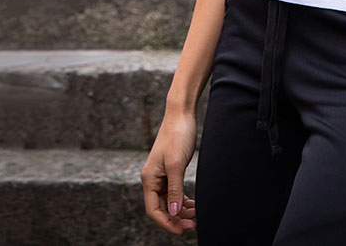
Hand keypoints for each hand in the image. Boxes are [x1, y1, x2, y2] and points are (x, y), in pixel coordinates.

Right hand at [140, 108, 198, 235]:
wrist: (181, 114)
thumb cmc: (177, 135)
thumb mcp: (177, 164)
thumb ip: (175, 190)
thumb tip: (174, 213)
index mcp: (149, 179)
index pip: (153, 210)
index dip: (166, 223)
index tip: (181, 231)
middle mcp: (153, 179)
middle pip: (162, 208)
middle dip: (177, 218)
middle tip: (194, 225)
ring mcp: (162, 175)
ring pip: (170, 201)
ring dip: (182, 210)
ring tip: (196, 216)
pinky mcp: (171, 170)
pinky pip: (175, 192)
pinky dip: (183, 200)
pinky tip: (193, 205)